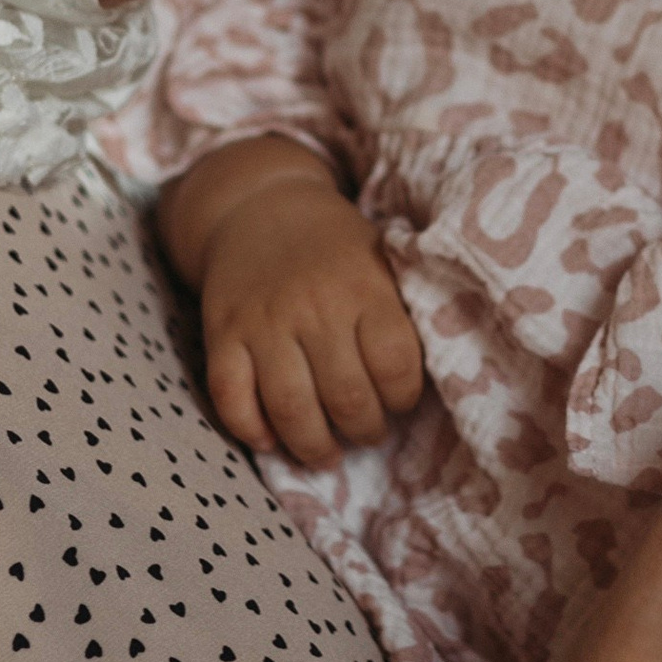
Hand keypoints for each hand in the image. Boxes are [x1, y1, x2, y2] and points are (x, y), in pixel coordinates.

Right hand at [198, 169, 423, 464]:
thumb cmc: (337, 248)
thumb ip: (403, 312)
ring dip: (312, 446)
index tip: (401, 402)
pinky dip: (250, 429)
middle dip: (364, 431)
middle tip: (368, 434)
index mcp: (363, 287)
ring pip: (289, 407)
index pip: (395, 365)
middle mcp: (313, 306)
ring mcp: (262, 322)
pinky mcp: (221, 333)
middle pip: (346, 397)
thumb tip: (439, 374)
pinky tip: (270, 440)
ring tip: (325, 454)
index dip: (404, 398)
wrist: (261, 207)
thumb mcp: (383, 260)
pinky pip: (230, 396)